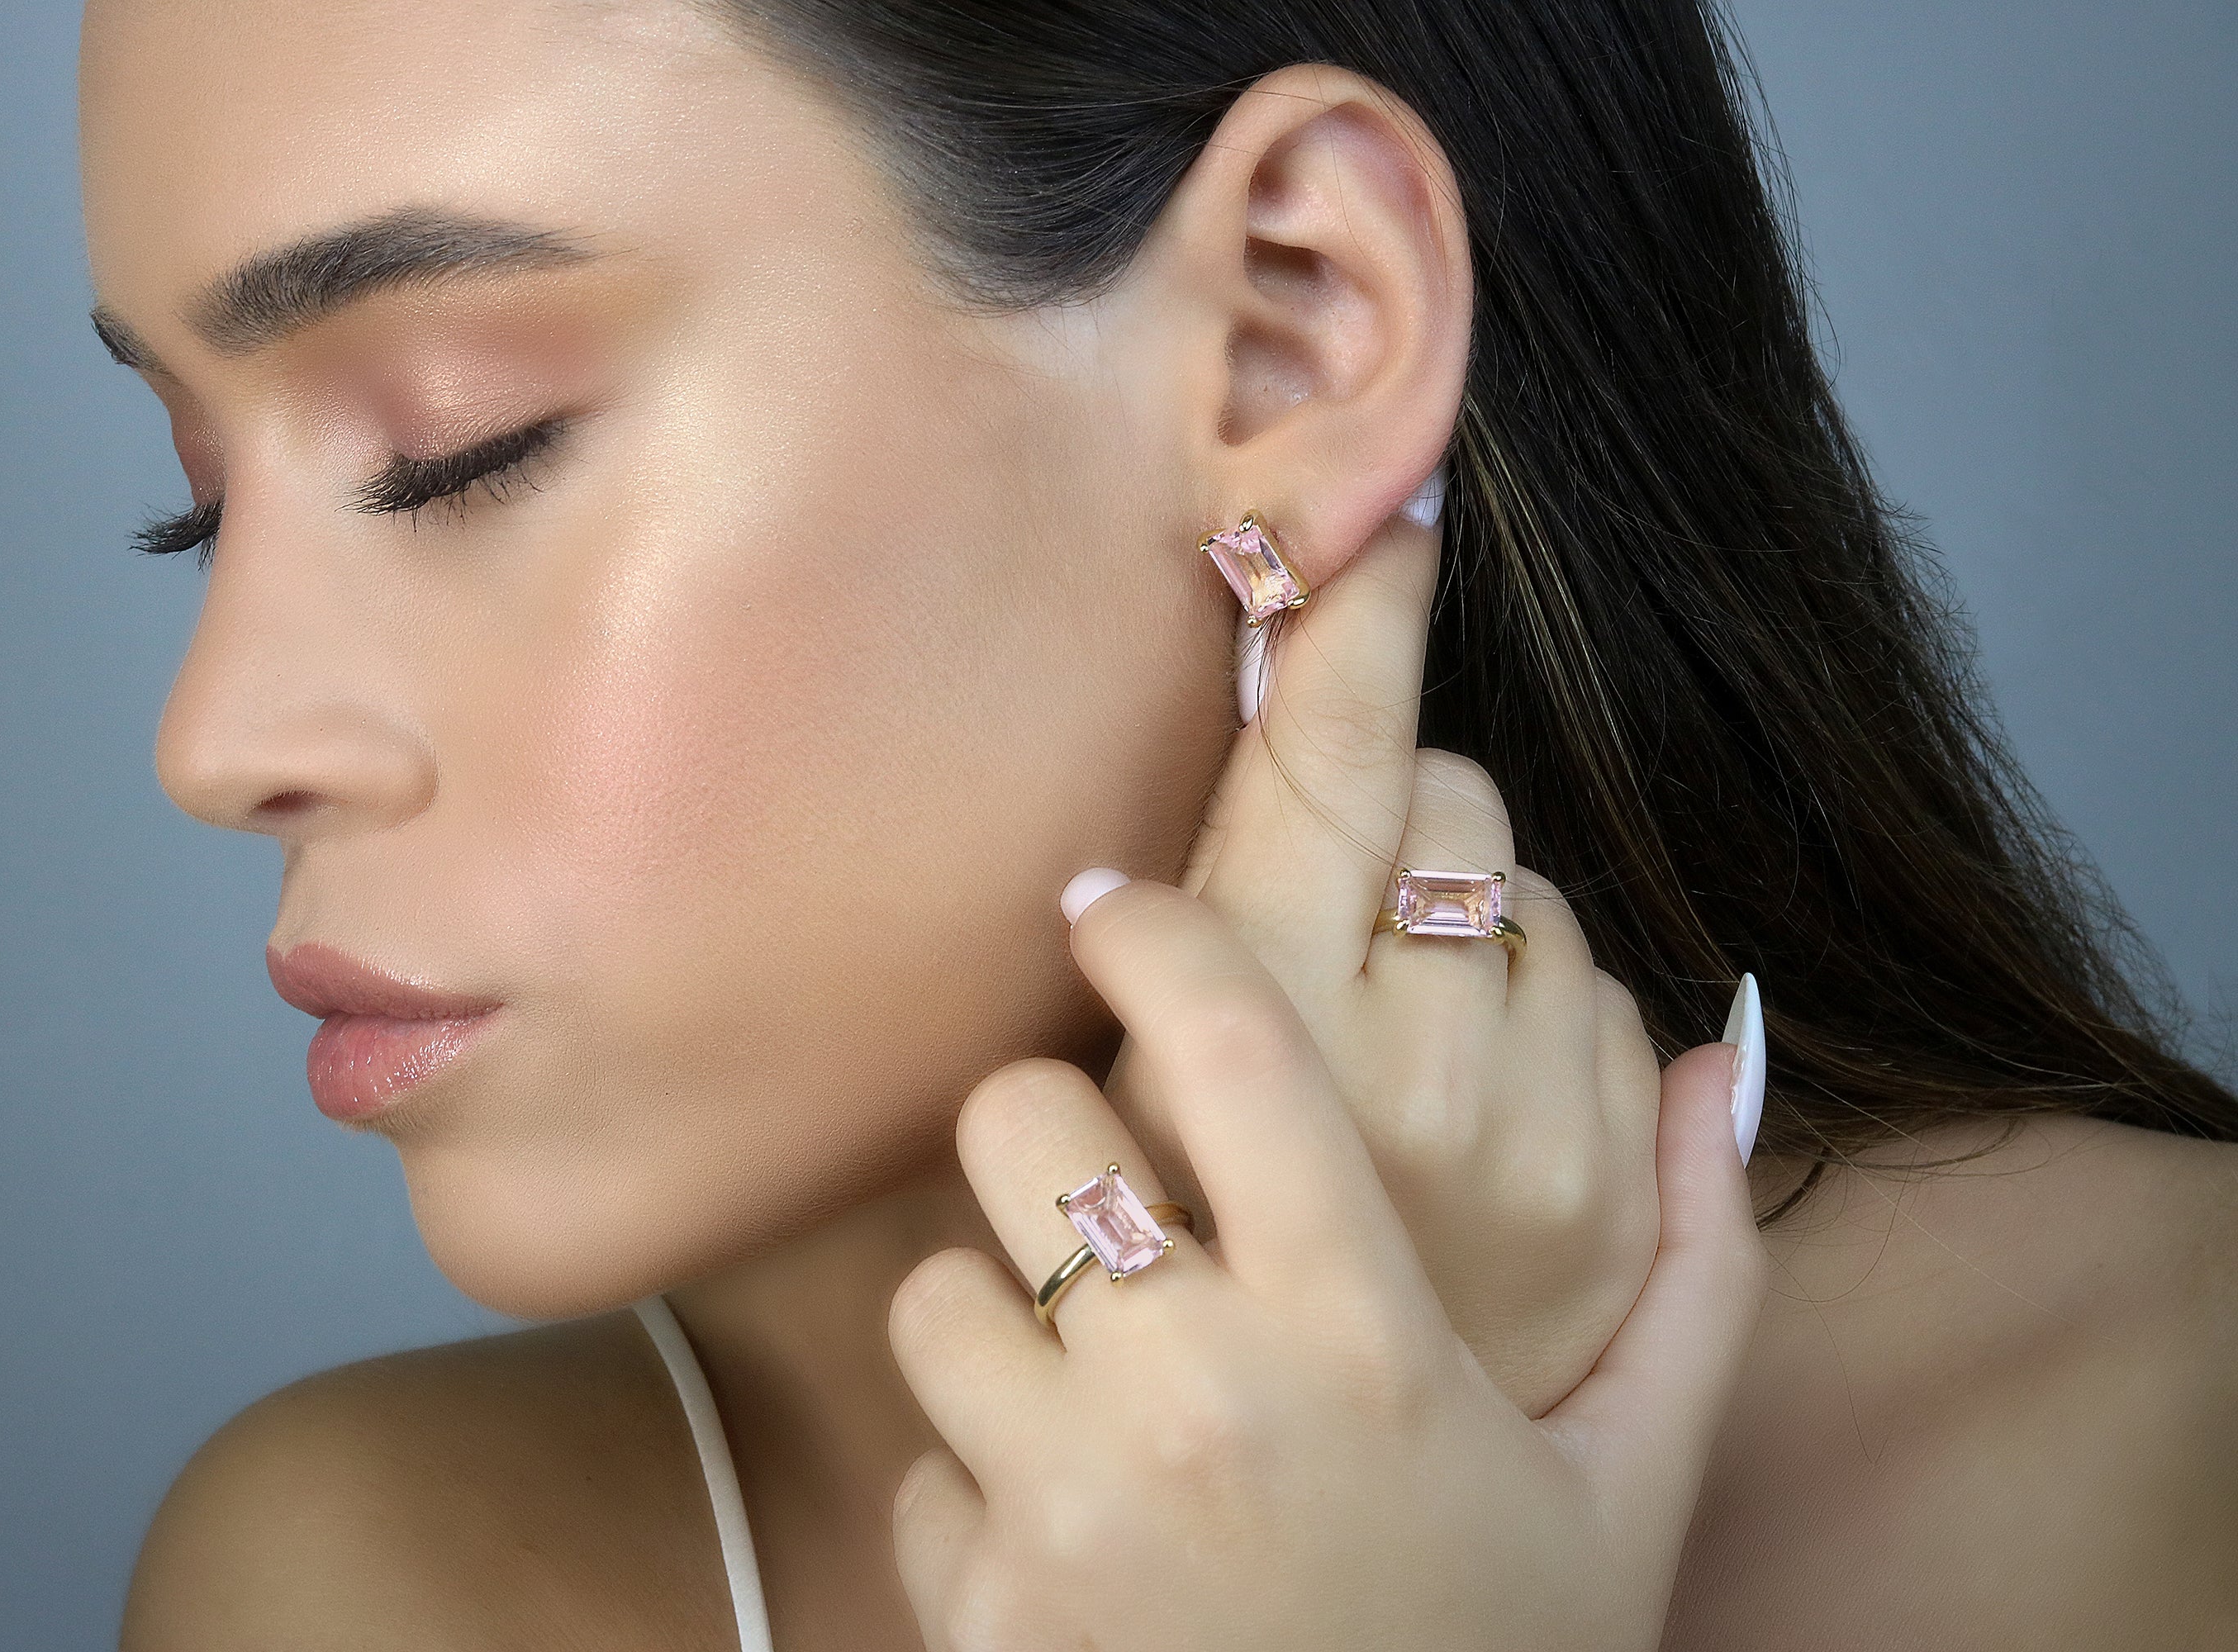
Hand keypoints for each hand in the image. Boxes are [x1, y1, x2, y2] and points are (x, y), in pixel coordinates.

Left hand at [889, 879, 1763, 1650]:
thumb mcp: (1636, 1480)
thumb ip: (1696, 1264)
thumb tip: (1721, 1055)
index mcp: (1370, 1338)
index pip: (1236, 1044)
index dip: (1156, 930)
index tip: (1109, 896)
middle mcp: (1205, 1402)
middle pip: (1022, 1119)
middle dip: (1047, 1125)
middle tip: (1103, 1179)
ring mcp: (1076, 1509)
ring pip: (935, 1285)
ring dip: (996, 1310)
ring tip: (1090, 1378)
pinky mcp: (985, 1616)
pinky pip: (917, 1465)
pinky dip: (976, 1484)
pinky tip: (1078, 1540)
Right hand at [1117, 518, 1673, 1415]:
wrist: (1333, 1534)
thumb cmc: (1191, 1300)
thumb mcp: (1120, 1115)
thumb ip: (1180, 943)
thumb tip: (1239, 770)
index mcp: (1250, 1033)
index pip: (1329, 759)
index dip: (1363, 615)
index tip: (1394, 504)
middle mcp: (1403, 1060)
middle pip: (1438, 790)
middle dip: (1389, 815)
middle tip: (1333, 919)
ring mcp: (1534, 1119)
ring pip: (1525, 881)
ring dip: (1465, 913)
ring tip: (1399, 1030)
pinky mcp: (1622, 1177)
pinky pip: (1603, 985)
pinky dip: (1540, 1002)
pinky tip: (1474, 1086)